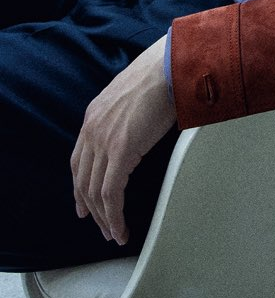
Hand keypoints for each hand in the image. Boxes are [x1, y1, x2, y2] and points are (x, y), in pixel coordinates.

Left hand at [71, 38, 176, 246]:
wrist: (172, 65)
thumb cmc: (163, 74)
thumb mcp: (134, 95)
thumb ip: (127, 114)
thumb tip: (139, 126)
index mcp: (94, 115)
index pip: (78, 161)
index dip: (80, 186)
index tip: (84, 206)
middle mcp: (92, 129)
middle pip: (83, 180)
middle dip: (91, 208)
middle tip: (101, 227)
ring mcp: (104, 140)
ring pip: (94, 191)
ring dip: (104, 217)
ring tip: (114, 233)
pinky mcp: (121, 151)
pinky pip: (111, 193)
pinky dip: (114, 215)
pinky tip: (121, 228)